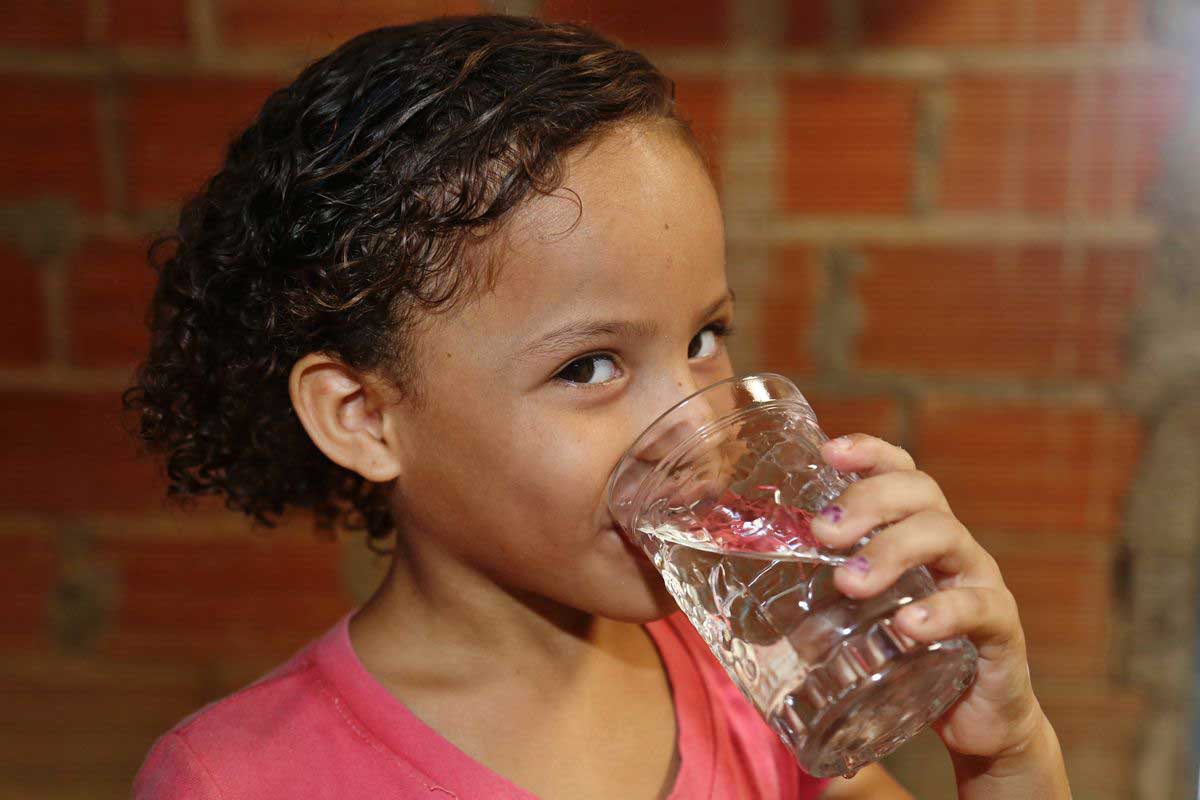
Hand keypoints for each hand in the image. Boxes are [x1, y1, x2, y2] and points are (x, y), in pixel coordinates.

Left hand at [809, 434, 1047, 764]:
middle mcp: (951, 546)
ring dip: (893, 551)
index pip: (899, 472)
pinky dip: (941, 613)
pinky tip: (908, 627)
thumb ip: (811, 603)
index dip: (869, 452)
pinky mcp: (1000, 629)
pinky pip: (978, 608)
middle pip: (920, 493)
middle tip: (823, 532)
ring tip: (850, 583)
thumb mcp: (856, 621)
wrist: (971, 722)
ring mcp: (979, 582)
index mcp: (914, 532)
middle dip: (869, 501)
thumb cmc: (902, 656)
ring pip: (945, 538)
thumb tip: (732, 602)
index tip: (829, 452)